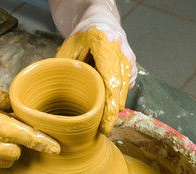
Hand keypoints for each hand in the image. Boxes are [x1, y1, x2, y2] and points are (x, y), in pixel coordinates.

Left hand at [51, 0, 136, 133]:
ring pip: (126, 89)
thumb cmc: (81, 37)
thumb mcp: (68, 50)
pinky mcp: (132, 65)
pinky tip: (109, 109)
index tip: (105, 123)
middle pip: (120, 87)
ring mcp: (129, 58)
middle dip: (113, 111)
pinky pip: (127, 85)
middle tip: (104, 129)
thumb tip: (63, 98)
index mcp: (104, 42)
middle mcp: (121, 50)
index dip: (108, 104)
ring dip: (116, 106)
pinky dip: (119, 98)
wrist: (99, 21)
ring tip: (106, 123)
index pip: (109, 78)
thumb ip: (68, 70)